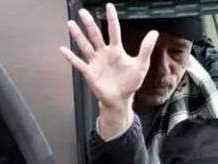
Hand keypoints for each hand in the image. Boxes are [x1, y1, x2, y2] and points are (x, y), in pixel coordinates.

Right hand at [60, 3, 157, 136]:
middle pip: (95, 35)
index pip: (113, 30)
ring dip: (78, 36)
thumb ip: (146, 48)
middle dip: (89, 23)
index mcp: (116, 50)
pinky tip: (63, 49)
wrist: (121, 99)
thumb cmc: (130, 82)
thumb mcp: (141, 64)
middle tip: (83, 12)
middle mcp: (104, 53)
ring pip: (85, 46)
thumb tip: (154, 32)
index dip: (112, 18)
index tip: (109, 6)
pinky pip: (79, 63)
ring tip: (71, 24)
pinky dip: (71, 57)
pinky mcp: (89, 72)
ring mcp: (95, 62)